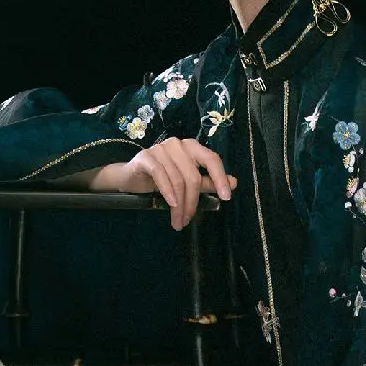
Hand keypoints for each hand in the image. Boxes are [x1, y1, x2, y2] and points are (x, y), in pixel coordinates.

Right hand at [89, 139, 236, 229]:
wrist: (131, 178)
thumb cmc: (162, 179)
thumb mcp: (187, 182)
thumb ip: (208, 182)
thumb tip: (234, 183)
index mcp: (192, 148)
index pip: (211, 159)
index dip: (220, 178)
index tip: (226, 197)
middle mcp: (178, 144)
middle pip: (193, 175)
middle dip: (192, 202)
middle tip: (188, 221)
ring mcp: (161, 148)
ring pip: (177, 179)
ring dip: (179, 205)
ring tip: (178, 221)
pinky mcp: (145, 156)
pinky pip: (160, 174)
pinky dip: (167, 191)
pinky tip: (171, 204)